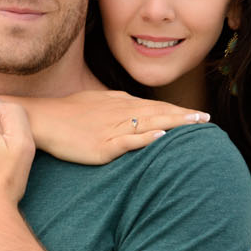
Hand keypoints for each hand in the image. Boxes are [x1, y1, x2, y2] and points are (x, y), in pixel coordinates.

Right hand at [24, 88, 210, 165]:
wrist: (43, 118)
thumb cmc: (67, 113)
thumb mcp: (97, 104)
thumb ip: (118, 108)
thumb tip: (136, 113)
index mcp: (120, 104)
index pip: (155, 107)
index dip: (177, 110)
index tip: (196, 115)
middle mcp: (121, 113)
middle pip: (158, 113)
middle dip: (184, 116)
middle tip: (206, 119)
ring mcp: (112, 128)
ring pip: (150, 124)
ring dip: (174, 123)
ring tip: (194, 124)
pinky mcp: (102, 145)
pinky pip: (127, 140)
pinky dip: (145, 137)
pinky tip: (161, 136)